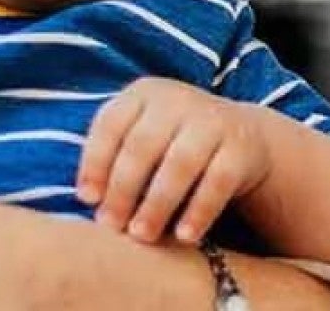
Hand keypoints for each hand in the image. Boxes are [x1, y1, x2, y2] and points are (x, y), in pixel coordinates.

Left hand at [76, 78, 273, 244]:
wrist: (240, 136)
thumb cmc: (171, 143)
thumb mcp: (142, 134)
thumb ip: (113, 156)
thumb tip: (89, 199)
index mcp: (145, 93)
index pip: (111, 123)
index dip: (95, 162)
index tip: (87, 200)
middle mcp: (179, 99)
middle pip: (143, 145)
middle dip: (123, 189)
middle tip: (112, 226)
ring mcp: (213, 120)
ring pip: (179, 164)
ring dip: (157, 204)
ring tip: (142, 235)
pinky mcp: (242, 146)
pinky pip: (218, 182)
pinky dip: (199, 211)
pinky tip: (183, 236)